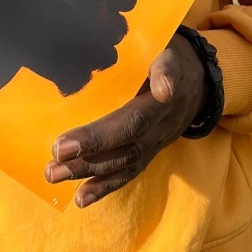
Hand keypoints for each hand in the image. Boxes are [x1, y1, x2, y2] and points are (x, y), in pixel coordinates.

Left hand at [45, 32, 205, 207]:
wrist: (197, 82)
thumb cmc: (171, 59)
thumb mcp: (170, 52)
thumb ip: (164, 67)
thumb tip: (163, 88)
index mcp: (164, 97)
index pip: (133, 119)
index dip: (102, 134)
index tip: (65, 144)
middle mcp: (162, 124)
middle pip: (126, 141)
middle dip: (90, 151)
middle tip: (55, 157)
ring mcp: (157, 141)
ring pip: (124, 161)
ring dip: (89, 172)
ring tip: (55, 175)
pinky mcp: (150, 152)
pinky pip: (129, 172)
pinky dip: (104, 187)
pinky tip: (81, 198)